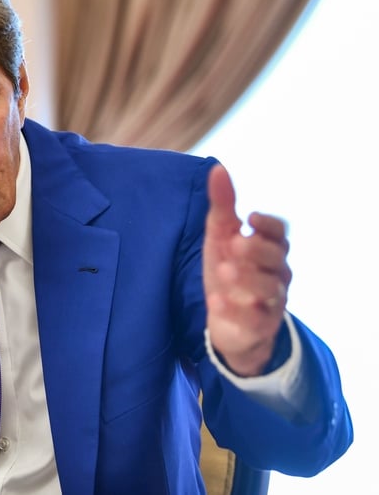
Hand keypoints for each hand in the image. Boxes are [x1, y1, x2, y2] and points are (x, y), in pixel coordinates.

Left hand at [203, 164, 291, 375]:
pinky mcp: (258, 326)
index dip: (268, 225)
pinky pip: (252, 320)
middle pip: (276, 259)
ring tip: (224, 270)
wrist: (229, 321)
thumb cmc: (229, 268)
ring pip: (269, 290)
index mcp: (269, 249)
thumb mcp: (220, 236)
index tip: (250, 218)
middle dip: (257, 251)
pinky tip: (215, 301)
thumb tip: (218, 168)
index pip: (279, 233)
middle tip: (235, 243)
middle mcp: (276, 274)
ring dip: (247, 280)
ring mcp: (270, 301)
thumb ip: (222, 205)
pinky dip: (235, 311)